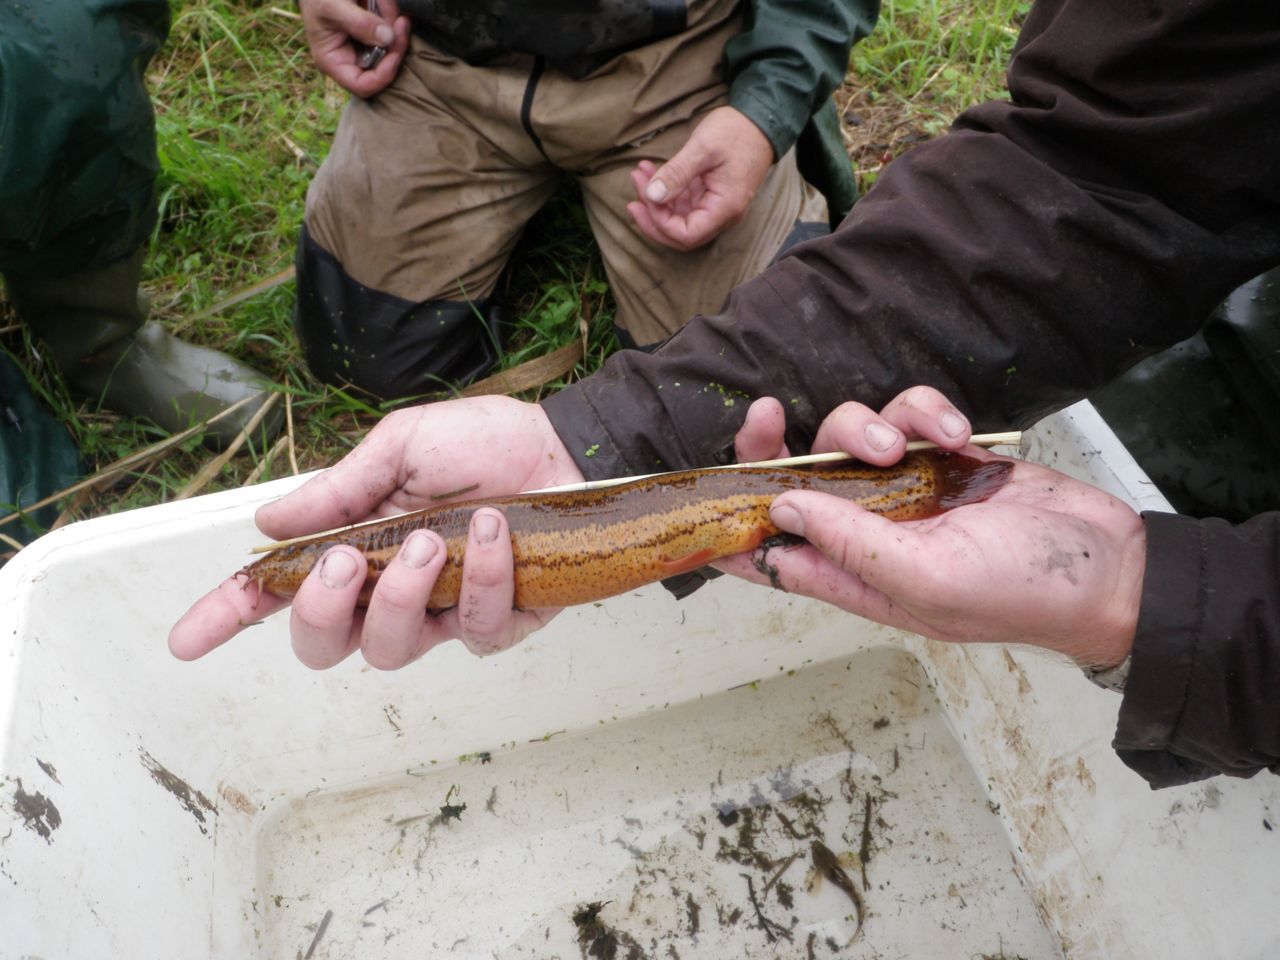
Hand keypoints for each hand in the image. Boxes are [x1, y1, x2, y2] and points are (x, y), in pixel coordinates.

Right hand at [169, 397, 582, 667]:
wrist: (566, 444)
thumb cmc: (483, 443)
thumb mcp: (400, 448)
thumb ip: (338, 490)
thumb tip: (265, 525)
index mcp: (357, 545)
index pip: (281, 593)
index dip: (230, 616)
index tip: (185, 639)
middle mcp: (392, 590)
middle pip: (326, 645)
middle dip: (322, 612)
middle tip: (345, 561)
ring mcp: (445, 612)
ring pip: (393, 650)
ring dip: (404, 594)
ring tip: (433, 539)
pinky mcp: (501, 622)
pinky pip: (475, 633)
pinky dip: (484, 580)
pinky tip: (495, 533)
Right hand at [300, 0, 410, 97]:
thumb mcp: (332, 7)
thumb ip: (359, 23)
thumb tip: (387, 38)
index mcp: (334, 62)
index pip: (363, 86)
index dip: (384, 74)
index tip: (395, 50)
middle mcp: (350, 61)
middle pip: (383, 70)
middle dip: (395, 47)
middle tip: (401, 21)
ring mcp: (363, 50)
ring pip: (391, 51)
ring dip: (396, 29)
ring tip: (386, 3)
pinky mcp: (372, 37)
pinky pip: (391, 36)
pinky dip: (393, 20)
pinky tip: (386, 4)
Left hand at [626, 106, 774, 250]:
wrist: (760, 120)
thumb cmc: (736, 131)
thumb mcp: (703, 147)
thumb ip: (677, 173)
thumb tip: (652, 196)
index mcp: (725, 208)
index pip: (686, 235)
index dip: (660, 222)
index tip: (646, 196)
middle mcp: (723, 215)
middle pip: (681, 235)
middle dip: (653, 216)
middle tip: (634, 191)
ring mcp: (717, 207)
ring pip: (680, 220)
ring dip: (656, 202)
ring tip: (639, 174)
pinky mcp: (711, 197)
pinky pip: (685, 206)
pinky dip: (666, 193)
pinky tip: (652, 173)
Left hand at [718, 388, 1145, 666]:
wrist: (1108, 565)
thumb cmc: (1022, 593)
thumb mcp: (926, 581)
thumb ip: (850, 546)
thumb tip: (780, 512)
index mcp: (852, 575)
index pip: (768, 553)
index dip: (730, 523)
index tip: (705, 485)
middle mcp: (868, 531)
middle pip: (794, 479)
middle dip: (775, 443)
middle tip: (766, 412)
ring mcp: (906, 491)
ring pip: (851, 435)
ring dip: (874, 426)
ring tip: (914, 445)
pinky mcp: (942, 456)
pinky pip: (910, 414)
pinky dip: (928, 413)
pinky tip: (962, 436)